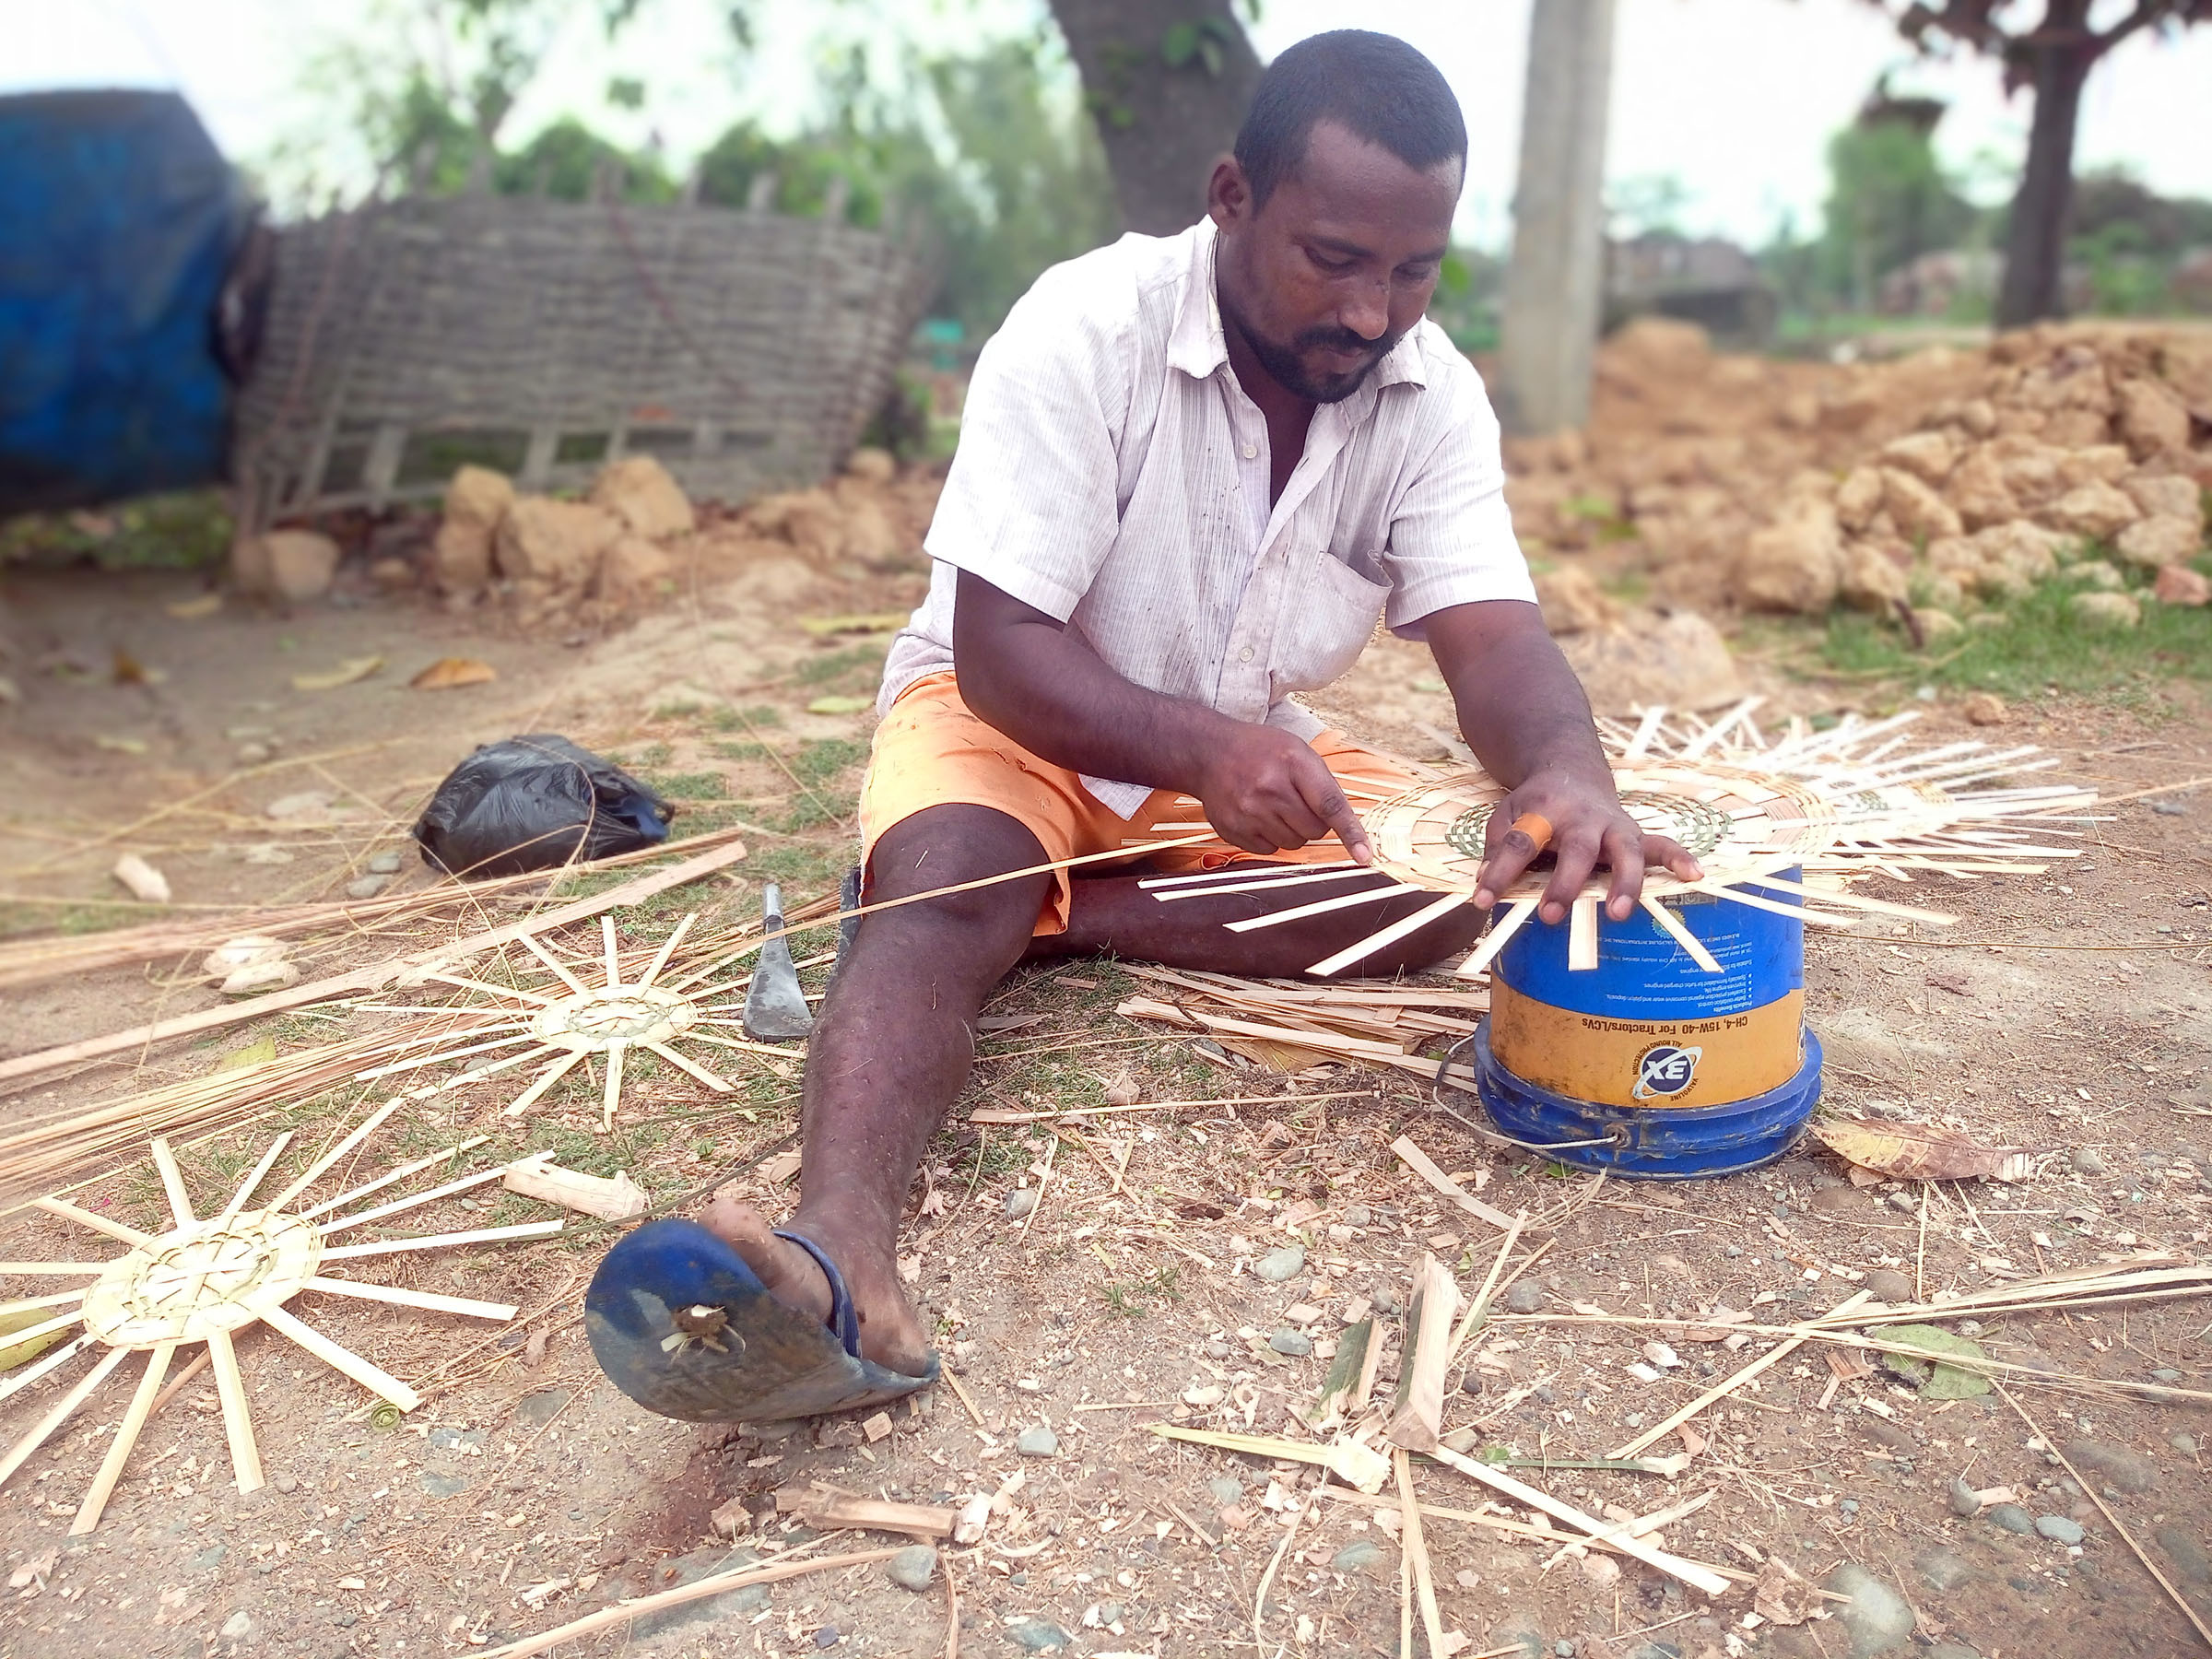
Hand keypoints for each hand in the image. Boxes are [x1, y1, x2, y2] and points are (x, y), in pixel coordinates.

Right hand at [1193, 723, 1372, 863]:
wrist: (1208, 753)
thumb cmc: (1260, 750)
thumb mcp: (1296, 750)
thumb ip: (1322, 782)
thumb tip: (1345, 822)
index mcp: (1293, 762)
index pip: (1330, 805)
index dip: (1351, 833)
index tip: (1365, 856)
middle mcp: (1270, 788)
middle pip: (1315, 831)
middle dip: (1314, 822)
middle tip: (1297, 801)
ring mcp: (1249, 811)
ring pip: (1294, 843)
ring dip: (1292, 830)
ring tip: (1274, 805)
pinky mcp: (1233, 830)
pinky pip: (1269, 850)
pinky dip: (1270, 838)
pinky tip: (1257, 815)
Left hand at [1470, 768, 1701, 922]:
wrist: (1570, 771)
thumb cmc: (1535, 805)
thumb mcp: (1506, 815)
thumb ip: (1496, 847)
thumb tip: (1484, 884)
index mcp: (1543, 811)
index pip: (1520, 842)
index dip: (1499, 872)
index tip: (1481, 900)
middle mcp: (1582, 818)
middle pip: (1577, 849)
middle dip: (1566, 884)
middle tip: (1550, 915)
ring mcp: (1613, 826)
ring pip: (1626, 851)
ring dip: (1624, 883)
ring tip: (1618, 914)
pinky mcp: (1635, 834)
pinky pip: (1662, 845)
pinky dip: (1678, 859)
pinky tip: (1694, 875)